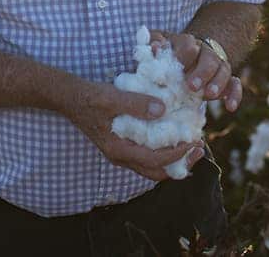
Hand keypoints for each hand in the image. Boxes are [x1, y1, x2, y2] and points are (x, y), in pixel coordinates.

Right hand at [54, 76, 203, 180]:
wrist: (69, 98)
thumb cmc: (90, 97)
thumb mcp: (111, 97)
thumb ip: (135, 103)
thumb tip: (162, 109)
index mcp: (119, 150)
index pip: (156, 161)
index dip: (178, 154)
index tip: (195, 141)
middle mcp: (120, 157)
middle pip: (156, 172)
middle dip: (180, 164)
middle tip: (199, 148)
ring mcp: (120, 153)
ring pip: (152, 167)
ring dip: (173, 159)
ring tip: (191, 144)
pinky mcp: (121, 146)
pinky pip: (146, 157)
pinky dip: (162, 152)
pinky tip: (172, 135)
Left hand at [148, 29, 242, 111]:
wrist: (183, 61)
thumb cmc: (165, 57)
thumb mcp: (156, 46)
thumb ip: (153, 43)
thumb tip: (155, 47)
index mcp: (186, 43)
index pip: (189, 45)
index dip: (183, 56)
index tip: (177, 67)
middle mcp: (205, 52)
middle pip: (209, 57)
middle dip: (202, 72)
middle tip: (191, 86)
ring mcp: (217, 65)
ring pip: (224, 70)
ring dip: (218, 83)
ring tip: (209, 95)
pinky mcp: (225, 80)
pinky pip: (234, 84)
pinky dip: (235, 94)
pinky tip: (230, 107)